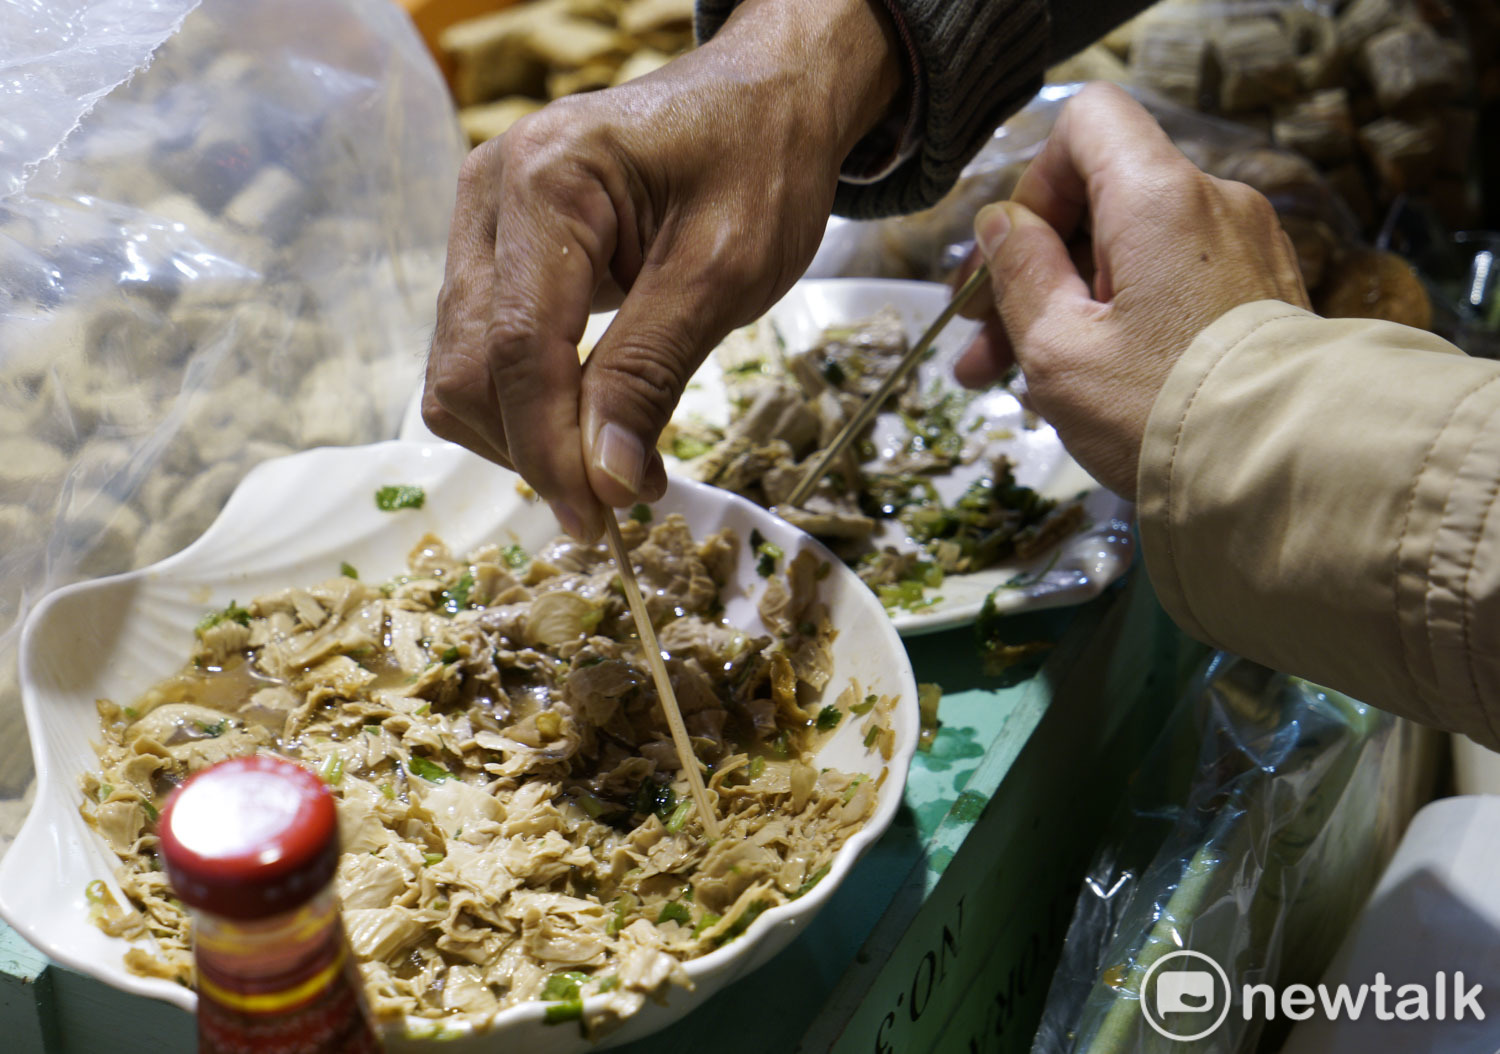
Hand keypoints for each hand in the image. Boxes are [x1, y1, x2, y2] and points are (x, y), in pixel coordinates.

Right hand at [424, 0, 901, 538]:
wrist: (764, 98)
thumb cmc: (760, 162)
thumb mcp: (725, 272)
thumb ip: (652, 374)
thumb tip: (605, 483)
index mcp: (547, 181)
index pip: (519, 351)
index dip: (550, 452)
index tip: (598, 524)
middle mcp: (488, 196)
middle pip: (470, 369)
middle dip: (535, 452)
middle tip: (618, 503)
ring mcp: (481, 222)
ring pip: (462, 370)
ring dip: (527, 436)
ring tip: (615, 463)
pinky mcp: (495, 250)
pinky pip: (483, 350)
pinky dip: (530, 404)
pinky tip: (592, 421)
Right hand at [953, 83, 1309, 497]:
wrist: (1288, 475)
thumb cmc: (1159, 409)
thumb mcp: (1058, 348)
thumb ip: (1018, 271)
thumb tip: (1002, 223)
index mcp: (1159, 197)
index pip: (1088, 121)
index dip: (1038, 178)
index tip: (1017, 254)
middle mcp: (1213, 202)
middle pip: (1104, 198)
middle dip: (1035, 267)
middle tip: (983, 347)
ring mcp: (1248, 248)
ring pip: (1135, 251)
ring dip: (1073, 305)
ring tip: (1020, 383)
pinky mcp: (1264, 295)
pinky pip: (1176, 284)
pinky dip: (1127, 319)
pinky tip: (1093, 386)